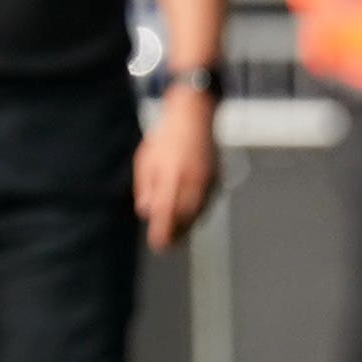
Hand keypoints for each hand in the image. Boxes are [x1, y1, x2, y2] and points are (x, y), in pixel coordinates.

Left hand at [134, 89, 218, 248]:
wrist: (193, 116)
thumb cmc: (166, 137)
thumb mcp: (145, 160)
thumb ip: (145, 186)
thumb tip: (146, 210)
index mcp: (171, 174)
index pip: (166, 211)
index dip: (162, 231)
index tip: (158, 244)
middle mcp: (191, 179)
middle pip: (185, 216)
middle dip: (176, 234)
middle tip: (166, 245)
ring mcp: (207, 179)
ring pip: (199, 211)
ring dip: (188, 227)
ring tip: (177, 236)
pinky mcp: (217, 177)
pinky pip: (208, 202)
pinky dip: (199, 214)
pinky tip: (190, 218)